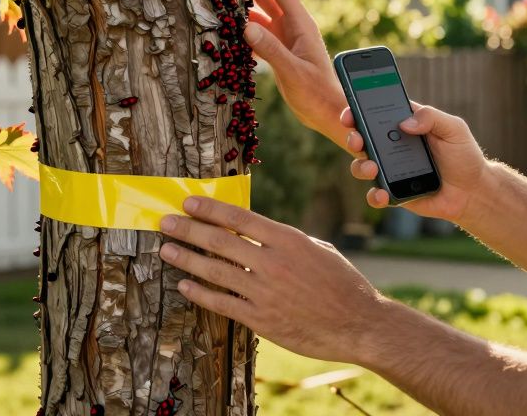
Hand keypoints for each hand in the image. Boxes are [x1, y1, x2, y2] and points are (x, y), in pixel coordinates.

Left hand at [158, 196, 385, 363]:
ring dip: (187, 259)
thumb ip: (286, 241)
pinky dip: (200, 294)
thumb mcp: (319, 249)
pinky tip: (184, 286)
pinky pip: (222, 304)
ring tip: (167, 249)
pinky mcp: (261, 319)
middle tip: (166, 222)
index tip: (189, 203)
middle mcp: (273, 263)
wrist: (359, 324)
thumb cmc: (343, 284)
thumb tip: (257, 232)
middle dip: (189, 229)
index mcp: (288, 240)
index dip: (210, 209)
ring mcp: (264, 292)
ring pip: (215, 271)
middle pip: (220, 242)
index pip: (239, 218)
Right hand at [242, 0, 345, 142]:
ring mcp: (287, 38)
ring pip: (262, 12)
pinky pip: (259, 32)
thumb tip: (246, 26)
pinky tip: (228, 29)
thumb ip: (271, 50)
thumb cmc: (317, 94)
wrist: (329, 114)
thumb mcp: (293, 72)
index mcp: (301, 24)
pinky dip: (244, 27)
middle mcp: (294, 26)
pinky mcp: (281, 51)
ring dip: (243, 3)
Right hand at [342, 103, 489, 223]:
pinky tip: (383, 194)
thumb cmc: (464, 156)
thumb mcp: (454, 129)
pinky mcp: (394, 193)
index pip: (375, 113)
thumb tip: (405, 123)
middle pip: (362, 138)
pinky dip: (374, 195)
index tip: (351, 111)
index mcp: (404, 125)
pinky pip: (375, 195)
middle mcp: (392, 146)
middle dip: (352, 137)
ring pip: (362, 166)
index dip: (358, 110)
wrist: (473, 191)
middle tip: (357, 140)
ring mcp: (390, 170)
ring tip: (373, 168)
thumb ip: (432, 117)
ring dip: (360, 166)